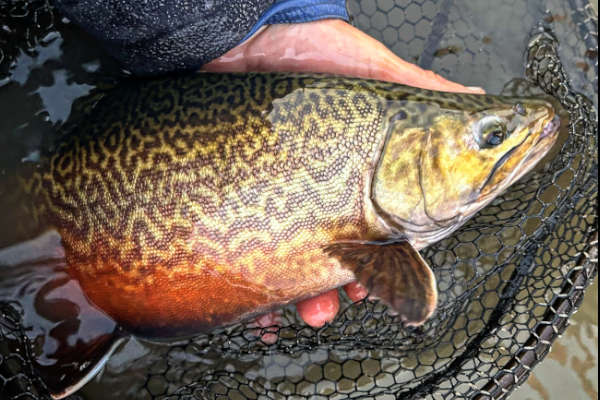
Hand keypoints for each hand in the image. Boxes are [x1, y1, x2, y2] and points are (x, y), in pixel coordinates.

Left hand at [204, 19, 482, 331]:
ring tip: (312, 309)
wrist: (244, 35)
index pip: (384, 219)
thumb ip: (423, 94)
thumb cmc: (310, 47)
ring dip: (309, 293)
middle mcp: (324, 182)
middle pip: (342, 248)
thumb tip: (479, 100)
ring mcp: (285, 189)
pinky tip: (266, 307)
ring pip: (299, 258)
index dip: (389, 251)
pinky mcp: (248, 191)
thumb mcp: (373, 72)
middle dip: (351, 281)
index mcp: (362, 164)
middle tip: (356, 295)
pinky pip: (252, 248)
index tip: (389, 274)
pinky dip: (261, 283)